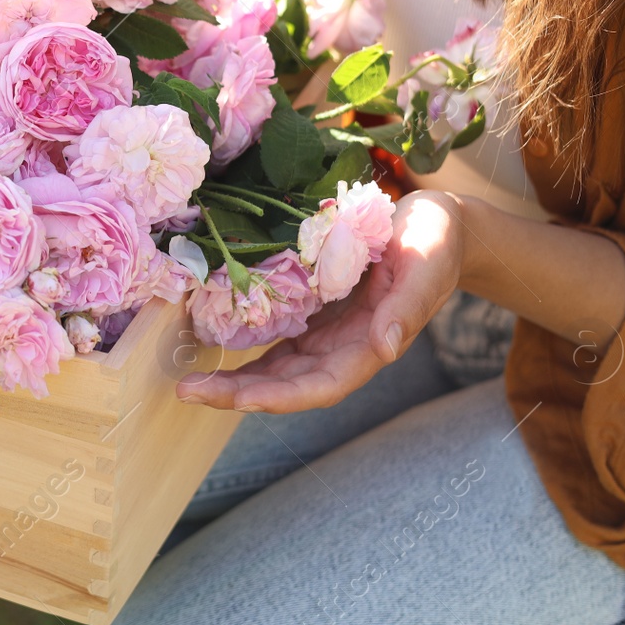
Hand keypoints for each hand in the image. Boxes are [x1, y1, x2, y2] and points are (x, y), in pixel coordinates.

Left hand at [178, 190, 468, 412]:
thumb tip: (386, 349)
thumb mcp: (426, 265)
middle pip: (288, 385)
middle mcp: (345, 348)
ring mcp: (327, 333)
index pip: (322, 385)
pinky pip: (276, 337)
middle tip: (188, 392)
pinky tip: (209, 345)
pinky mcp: (315, 311)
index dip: (281, 397)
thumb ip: (407, 308)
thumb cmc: (435, 241)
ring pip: (275, 367)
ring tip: (189, 382)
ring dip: (234, 378)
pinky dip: (244, 345)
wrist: (436, 225)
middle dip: (239, 394)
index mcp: (372, 344)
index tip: (240, 400)